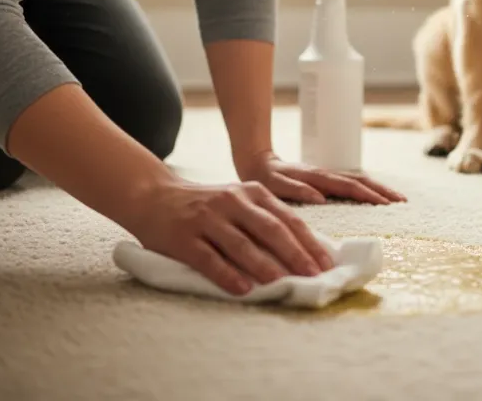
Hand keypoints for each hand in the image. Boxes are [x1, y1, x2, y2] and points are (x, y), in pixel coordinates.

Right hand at [128, 178, 334, 296]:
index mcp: (252, 193)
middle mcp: (233, 202)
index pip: (287, 219)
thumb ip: (266, 219)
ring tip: (282, 283)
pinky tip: (243, 289)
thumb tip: (303, 252)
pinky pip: (209, 258)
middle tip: (312, 275)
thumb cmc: (206, 205)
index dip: (308, 242)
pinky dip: (227, 274)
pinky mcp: (184, 237)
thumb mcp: (239, 202)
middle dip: (295, 253)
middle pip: (270, 229)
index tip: (326, 264)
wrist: (155, 196)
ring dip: (264, 265)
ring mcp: (208, 218)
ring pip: (241, 244)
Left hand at [236, 151, 406, 205]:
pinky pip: (351, 184)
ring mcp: (327, 176)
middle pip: (360, 180)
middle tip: (403, 202)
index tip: (387, 204)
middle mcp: (325, 175)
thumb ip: (296, 190)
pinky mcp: (326, 180)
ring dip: (379, 189)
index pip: (348, 186)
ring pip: (358, 180)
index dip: (369, 195)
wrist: (258, 162)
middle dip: (382, 190)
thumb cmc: (265, 178)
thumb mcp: (275, 186)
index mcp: (317, 178)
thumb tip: (321, 197)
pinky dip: (367, 189)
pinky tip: (376, 197)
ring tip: (397, 200)